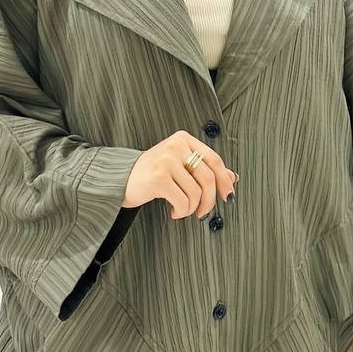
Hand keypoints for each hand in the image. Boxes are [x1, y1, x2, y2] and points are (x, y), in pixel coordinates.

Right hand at [121, 130, 237, 218]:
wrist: (120, 178)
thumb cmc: (153, 172)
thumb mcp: (180, 165)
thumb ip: (204, 168)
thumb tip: (232, 178)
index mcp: (184, 139)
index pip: (214, 159)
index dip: (225, 180)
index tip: (228, 196)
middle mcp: (176, 146)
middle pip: (208, 178)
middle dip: (210, 201)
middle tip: (203, 212)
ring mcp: (166, 161)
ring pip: (196, 192)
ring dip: (192, 208)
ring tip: (183, 210)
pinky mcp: (158, 178)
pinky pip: (183, 201)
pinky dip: (182, 212)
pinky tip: (174, 211)